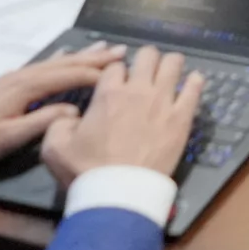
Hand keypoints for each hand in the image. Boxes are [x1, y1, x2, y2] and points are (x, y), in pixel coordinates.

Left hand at [0, 44, 127, 174]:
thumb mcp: (10, 137)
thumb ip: (44, 121)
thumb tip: (76, 111)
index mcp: (25, 87)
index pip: (68, 76)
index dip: (95, 74)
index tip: (123, 72)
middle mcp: (21, 77)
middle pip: (63, 64)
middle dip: (93, 58)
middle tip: (121, 49)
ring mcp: (12, 80)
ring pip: (53, 63)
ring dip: (79, 57)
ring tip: (101, 48)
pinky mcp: (6, 86)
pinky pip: (41, 67)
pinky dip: (59, 61)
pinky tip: (62, 57)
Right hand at [38, 45, 201, 185]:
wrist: (117, 194)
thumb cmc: (85, 170)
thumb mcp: (54, 147)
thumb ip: (59, 123)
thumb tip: (71, 115)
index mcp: (108, 94)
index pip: (115, 66)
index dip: (115, 72)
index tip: (117, 81)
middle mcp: (138, 90)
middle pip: (148, 55)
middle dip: (145, 60)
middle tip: (144, 72)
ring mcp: (163, 101)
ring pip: (173, 64)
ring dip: (170, 64)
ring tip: (169, 72)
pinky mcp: (182, 117)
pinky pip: (195, 88)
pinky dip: (195, 81)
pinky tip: (193, 81)